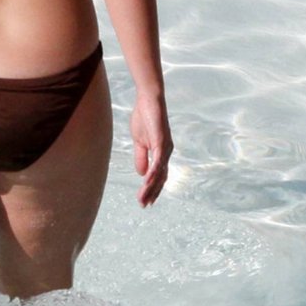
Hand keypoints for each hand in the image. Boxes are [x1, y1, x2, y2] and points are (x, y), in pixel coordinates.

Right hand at [130, 92, 172, 206]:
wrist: (148, 100)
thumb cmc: (144, 117)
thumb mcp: (139, 141)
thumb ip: (141, 157)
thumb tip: (141, 174)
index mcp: (160, 153)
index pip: (158, 176)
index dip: (152, 189)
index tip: (144, 201)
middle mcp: (166, 152)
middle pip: (160, 178)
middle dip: (151, 192)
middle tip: (143, 205)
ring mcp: (165, 147)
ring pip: (159, 172)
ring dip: (150, 187)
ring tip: (143, 198)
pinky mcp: (161, 141)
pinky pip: (158, 160)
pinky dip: (153, 172)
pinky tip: (147, 181)